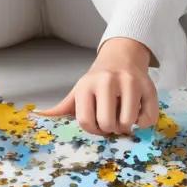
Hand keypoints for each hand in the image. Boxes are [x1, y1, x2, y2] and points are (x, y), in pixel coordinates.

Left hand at [33, 37, 159, 136]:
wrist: (122, 56)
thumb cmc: (98, 81)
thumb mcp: (79, 91)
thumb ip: (62, 108)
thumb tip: (39, 116)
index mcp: (87, 85)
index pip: (86, 122)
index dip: (93, 129)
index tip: (97, 124)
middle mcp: (107, 81)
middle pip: (108, 123)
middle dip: (110, 129)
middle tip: (112, 121)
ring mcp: (129, 82)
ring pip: (128, 122)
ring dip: (127, 126)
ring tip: (123, 117)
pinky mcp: (148, 86)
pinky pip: (148, 119)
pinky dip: (143, 122)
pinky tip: (137, 112)